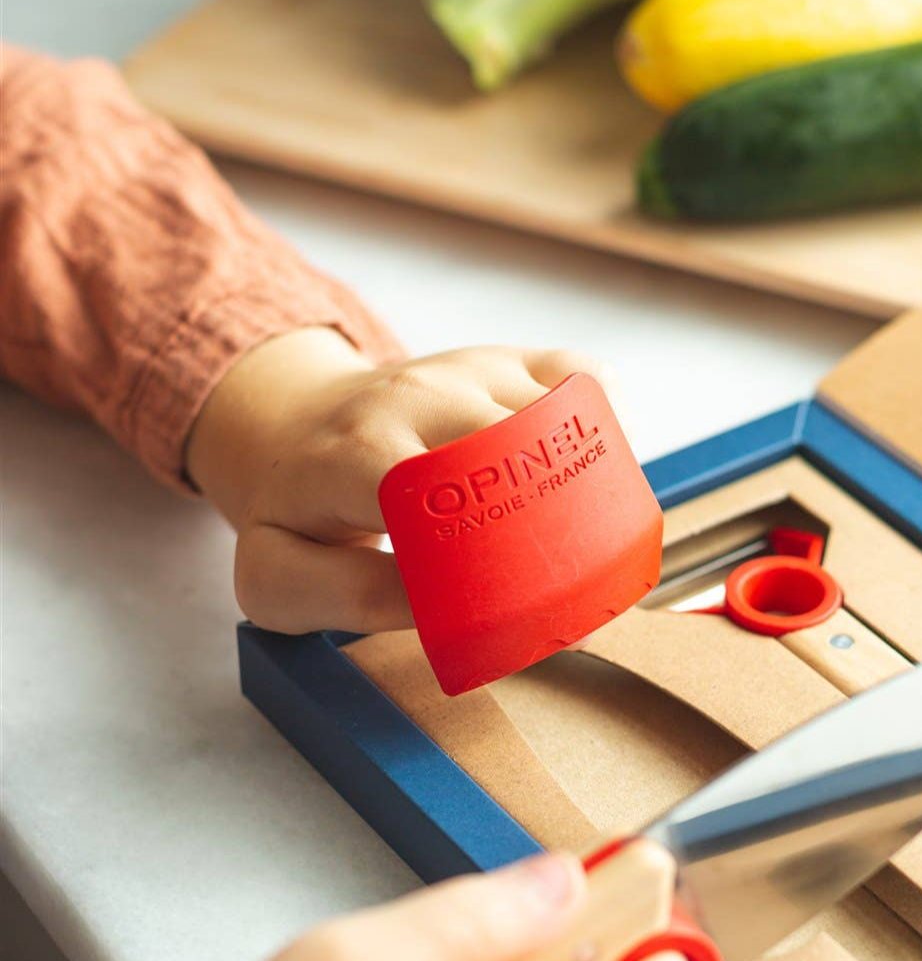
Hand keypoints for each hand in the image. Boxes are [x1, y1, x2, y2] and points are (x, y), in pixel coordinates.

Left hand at [186, 328, 611, 633]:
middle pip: (518, 451)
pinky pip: (579, 374)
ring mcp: (465, 369)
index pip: (448, 494)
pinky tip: (597, 461)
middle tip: (574, 583)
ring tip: (593, 536)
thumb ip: (347, 596)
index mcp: (359, 455)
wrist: (290, 423)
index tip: (520, 600)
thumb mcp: (278, 575)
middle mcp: (417, 398)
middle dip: (557, 519)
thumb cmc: (294, 511)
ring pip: (559, 414)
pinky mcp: (501, 358)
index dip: (493, 548)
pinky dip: (604, 414)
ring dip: (588, 474)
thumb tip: (438, 602)